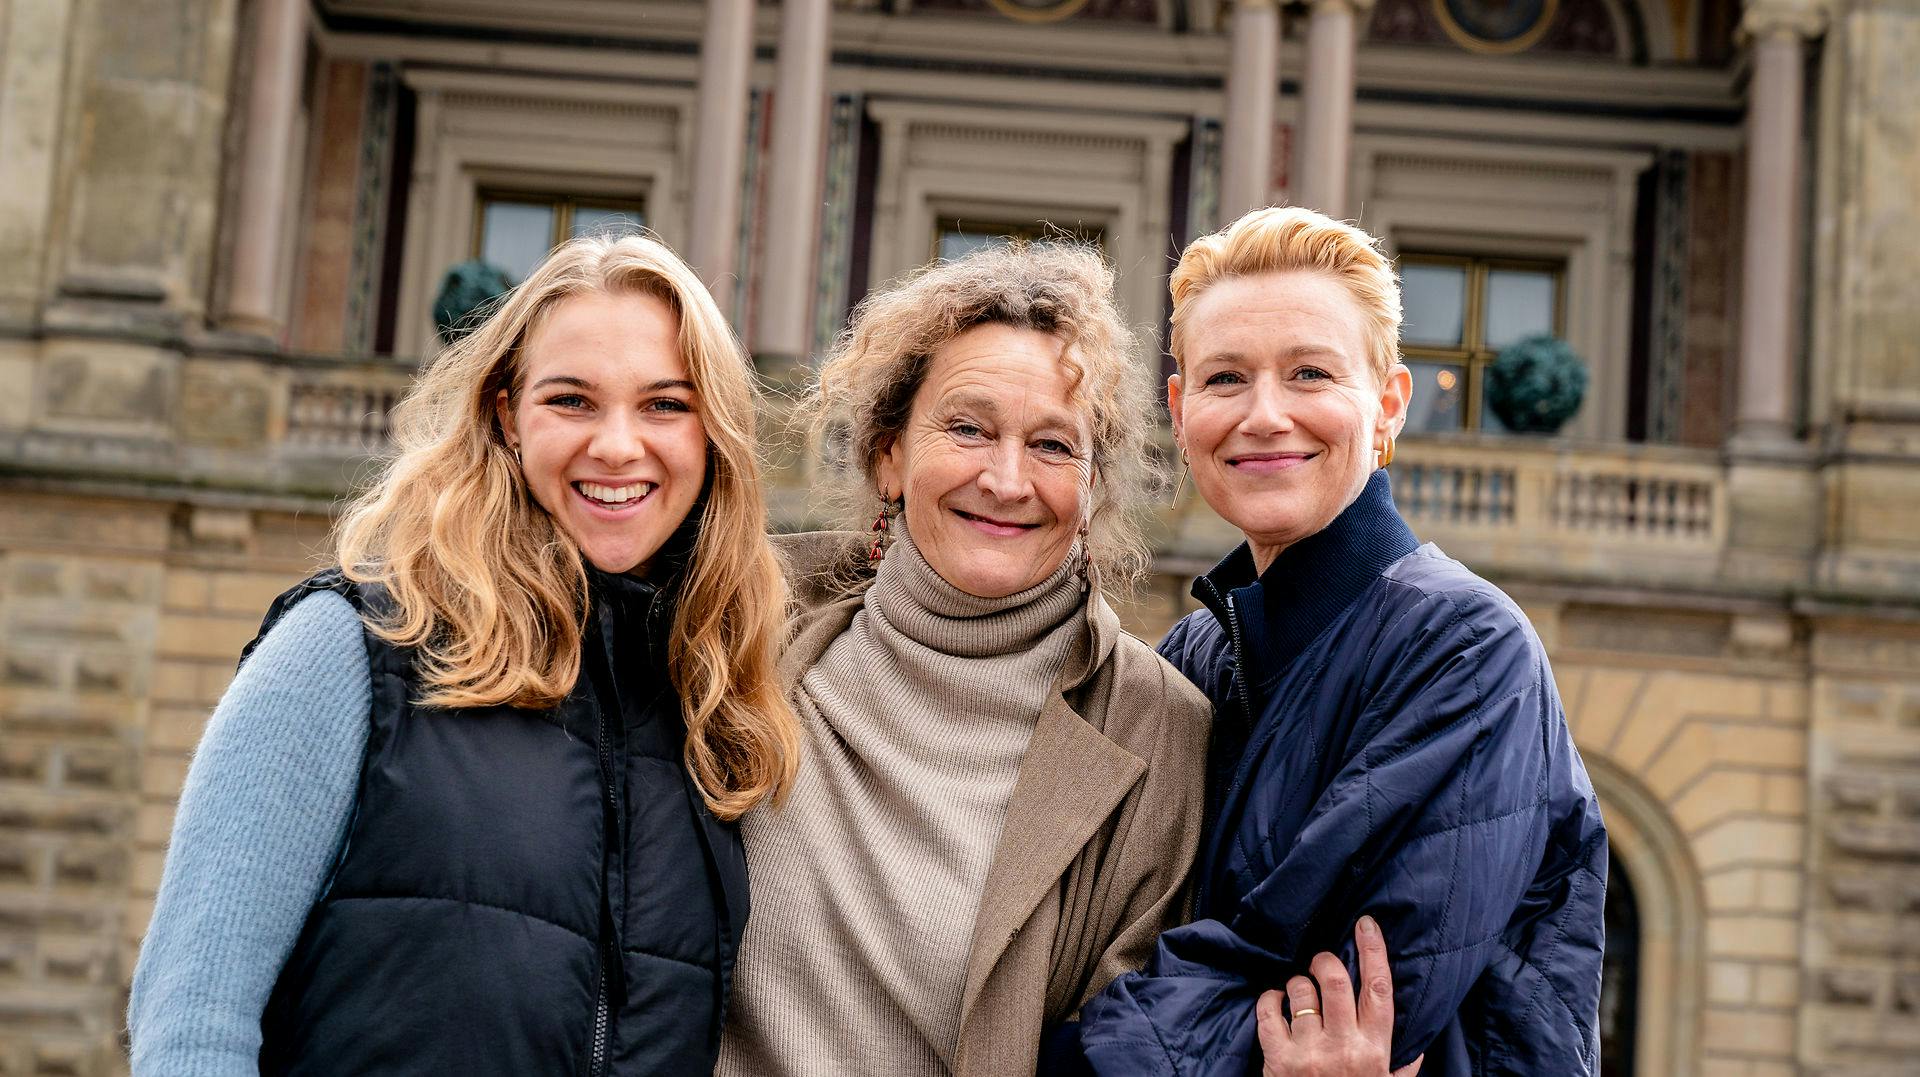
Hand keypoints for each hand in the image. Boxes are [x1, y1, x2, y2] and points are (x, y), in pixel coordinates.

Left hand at [1255, 916, 1421, 1076]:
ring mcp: (1308, 1052)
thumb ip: (1404, 1067)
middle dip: (1325, 959)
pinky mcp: (1277, 1059)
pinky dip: (1269, 998)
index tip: (1366, 924)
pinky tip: (1275, 1001)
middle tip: (1321, 959)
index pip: (1378, 989)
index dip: (1374, 950)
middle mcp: (1343, 1047)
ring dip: (1297, 982)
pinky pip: (1268, 1011)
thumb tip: (1420, 1045)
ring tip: (1299, 990)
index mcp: (1375, 1051)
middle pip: (1335, 979)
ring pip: (1300, 990)